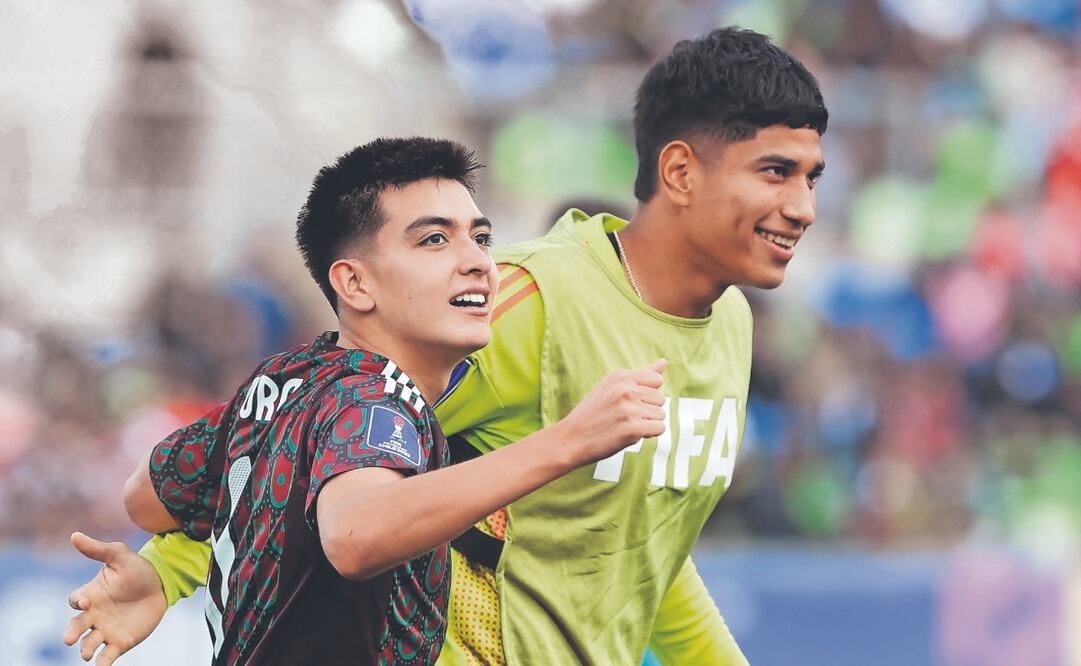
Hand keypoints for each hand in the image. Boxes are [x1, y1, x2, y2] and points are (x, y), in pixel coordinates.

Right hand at [63, 532, 166, 664]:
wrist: (160, 584)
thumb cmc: (136, 568)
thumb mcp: (119, 555)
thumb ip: (97, 549)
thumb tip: (74, 535)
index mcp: (91, 594)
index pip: (76, 600)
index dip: (77, 601)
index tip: (84, 601)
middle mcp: (94, 615)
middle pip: (77, 626)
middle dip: (72, 633)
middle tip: (70, 639)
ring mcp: (106, 629)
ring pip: (90, 643)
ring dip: (86, 649)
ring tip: (87, 653)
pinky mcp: (121, 642)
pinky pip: (107, 655)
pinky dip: (102, 663)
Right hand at [558, 359, 667, 465]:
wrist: (571, 439)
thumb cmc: (592, 414)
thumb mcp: (612, 387)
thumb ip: (640, 375)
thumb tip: (664, 361)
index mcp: (620, 376)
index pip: (656, 380)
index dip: (647, 395)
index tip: (630, 403)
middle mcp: (625, 389)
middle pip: (660, 398)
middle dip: (648, 410)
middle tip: (625, 417)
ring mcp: (629, 408)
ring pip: (661, 414)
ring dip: (648, 423)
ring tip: (625, 425)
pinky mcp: (633, 428)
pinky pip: (659, 429)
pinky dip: (649, 435)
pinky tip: (631, 434)